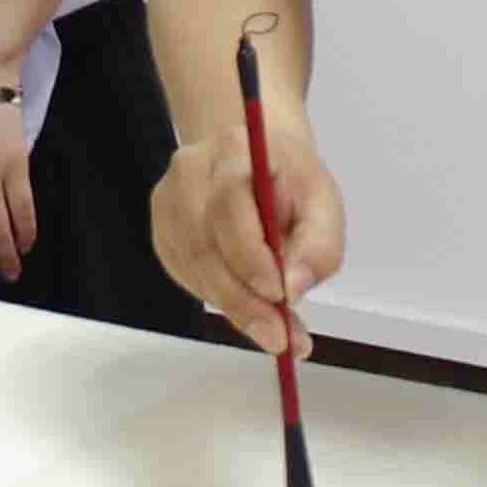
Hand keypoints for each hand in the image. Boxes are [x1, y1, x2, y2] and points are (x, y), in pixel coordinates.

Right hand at [148, 123, 339, 354]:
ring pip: (195, 267)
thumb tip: (293, 289)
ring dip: (235, 305)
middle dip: (244, 299)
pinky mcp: (163, 230)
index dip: (251, 256)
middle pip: (205, 243)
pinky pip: (187, 276)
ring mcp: (168, 201)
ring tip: (274, 328)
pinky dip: (219, 297)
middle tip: (278, 338)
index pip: (230, 205)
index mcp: (234, 149)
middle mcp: (191, 170)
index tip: (281, 296)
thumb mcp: (323, 203)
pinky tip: (247, 300)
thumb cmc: (292, 182)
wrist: (260, 159)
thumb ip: (317, 245)